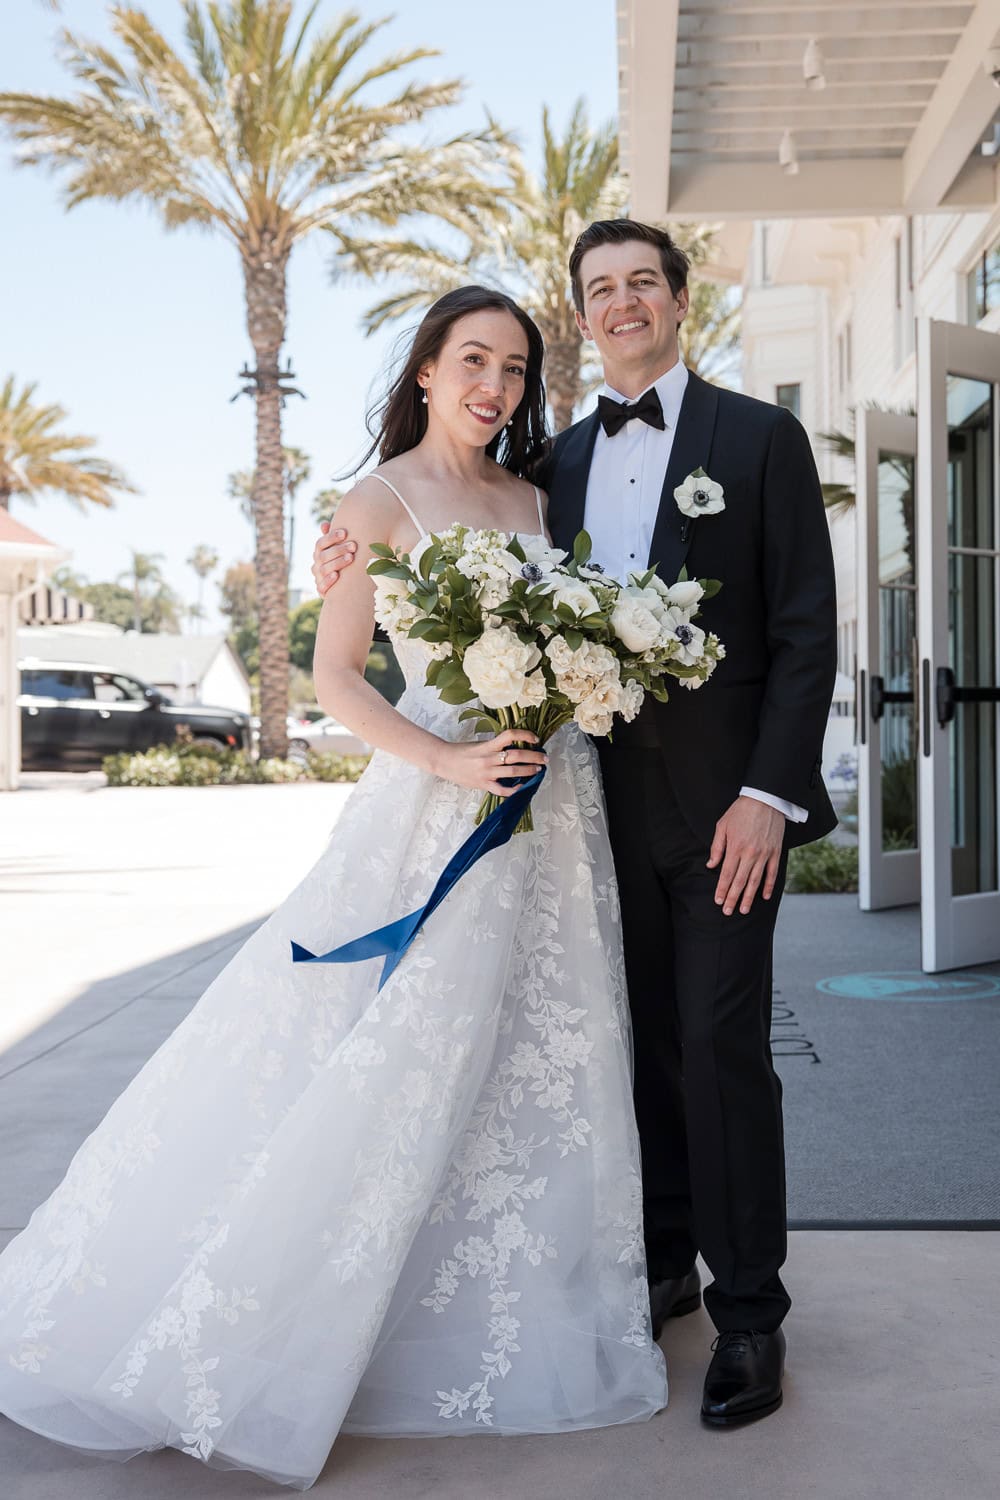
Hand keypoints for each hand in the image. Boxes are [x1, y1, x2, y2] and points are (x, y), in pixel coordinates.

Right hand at [312, 520, 357, 596]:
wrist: (343, 586)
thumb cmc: (342, 560)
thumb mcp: (339, 548)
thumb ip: (333, 537)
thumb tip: (324, 524)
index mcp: (319, 552)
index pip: (321, 543)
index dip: (331, 537)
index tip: (344, 533)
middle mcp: (316, 564)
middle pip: (323, 555)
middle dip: (339, 550)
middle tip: (354, 546)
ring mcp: (318, 577)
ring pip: (324, 569)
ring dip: (337, 563)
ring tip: (350, 558)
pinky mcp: (321, 590)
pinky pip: (322, 586)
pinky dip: (328, 581)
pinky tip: (336, 575)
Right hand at [435, 729, 547, 796]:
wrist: (443, 761)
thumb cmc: (462, 751)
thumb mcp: (480, 744)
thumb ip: (495, 745)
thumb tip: (515, 746)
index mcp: (488, 745)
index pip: (510, 736)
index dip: (525, 735)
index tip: (535, 739)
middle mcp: (489, 758)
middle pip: (517, 755)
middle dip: (534, 757)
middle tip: (544, 758)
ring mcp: (487, 773)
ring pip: (513, 771)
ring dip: (529, 771)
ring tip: (538, 770)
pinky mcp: (483, 784)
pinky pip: (502, 790)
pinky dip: (514, 790)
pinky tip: (522, 787)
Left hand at [706, 796, 784, 915]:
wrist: (765, 799)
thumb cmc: (740, 811)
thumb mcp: (722, 826)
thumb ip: (716, 847)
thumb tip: (710, 865)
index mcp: (734, 847)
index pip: (726, 874)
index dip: (722, 890)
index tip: (719, 901)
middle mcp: (749, 853)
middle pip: (739, 881)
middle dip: (733, 898)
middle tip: (728, 912)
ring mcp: (764, 854)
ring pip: (755, 881)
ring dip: (749, 897)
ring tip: (744, 910)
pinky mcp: (775, 852)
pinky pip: (772, 873)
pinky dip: (769, 886)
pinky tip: (765, 897)